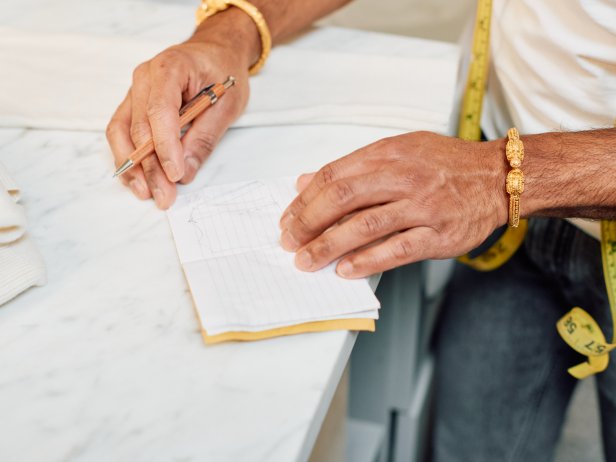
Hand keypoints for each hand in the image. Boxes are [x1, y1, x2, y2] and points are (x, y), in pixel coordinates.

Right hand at [106, 25, 252, 208]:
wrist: (214, 52)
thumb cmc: (222, 71)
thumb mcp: (227, 103)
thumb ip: (205, 137)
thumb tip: (187, 172)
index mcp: (170, 68)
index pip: (161, 111)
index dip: (166, 147)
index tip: (176, 174)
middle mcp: (144, 77)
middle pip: (140, 128)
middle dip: (152, 167)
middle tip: (165, 196)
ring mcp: (134, 91)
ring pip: (122, 132)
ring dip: (133, 167)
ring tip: (147, 193)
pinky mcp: (133, 106)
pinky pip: (122, 133)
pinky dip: (128, 158)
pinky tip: (138, 180)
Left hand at [279, 131, 508, 277]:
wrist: (497, 177)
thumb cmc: (444, 165)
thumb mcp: (398, 152)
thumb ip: (352, 167)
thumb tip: (305, 182)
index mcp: (388, 153)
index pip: (334, 175)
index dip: (305, 200)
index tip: (288, 218)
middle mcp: (403, 176)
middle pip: (343, 197)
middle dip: (308, 222)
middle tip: (289, 241)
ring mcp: (422, 205)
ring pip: (365, 225)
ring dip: (329, 245)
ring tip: (306, 260)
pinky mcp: (438, 233)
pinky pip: (397, 249)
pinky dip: (368, 260)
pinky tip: (345, 269)